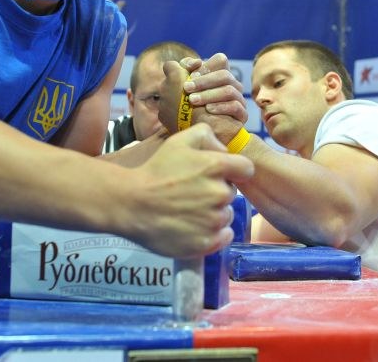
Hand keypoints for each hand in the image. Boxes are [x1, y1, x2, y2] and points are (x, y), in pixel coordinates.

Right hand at [127, 124, 253, 256]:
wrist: (131, 203)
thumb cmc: (155, 171)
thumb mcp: (178, 141)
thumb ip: (206, 135)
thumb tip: (224, 149)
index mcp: (216, 166)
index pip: (246, 169)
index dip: (234, 170)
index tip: (219, 175)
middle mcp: (219, 193)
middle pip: (231, 193)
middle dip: (217, 191)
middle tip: (193, 193)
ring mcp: (213, 220)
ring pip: (226, 215)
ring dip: (214, 213)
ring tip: (189, 211)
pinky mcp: (207, 242)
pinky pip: (224, 236)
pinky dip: (214, 233)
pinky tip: (195, 227)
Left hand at [158, 53, 246, 132]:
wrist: (201, 142)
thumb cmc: (187, 114)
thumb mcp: (178, 93)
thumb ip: (176, 74)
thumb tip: (180, 64)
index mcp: (219, 77)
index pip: (220, 60)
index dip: (204, 63)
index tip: (188, 72)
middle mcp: (231, 86)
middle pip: (224, 74)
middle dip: (203, 80)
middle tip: (186, 88)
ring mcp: (238, 100)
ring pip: (229, 90)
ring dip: (209, 94)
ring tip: (192, 100)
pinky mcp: (242, 115)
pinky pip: (236, 107)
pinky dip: (221, 107)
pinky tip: (208, 110)